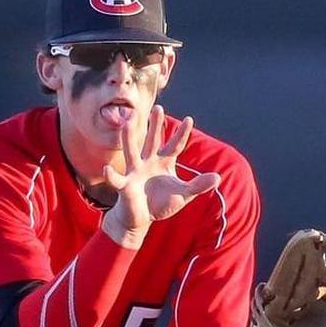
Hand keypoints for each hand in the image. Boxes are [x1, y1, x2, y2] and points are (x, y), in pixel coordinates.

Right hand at [101, 106, 220, 247]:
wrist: (140, 218)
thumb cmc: (160, 203)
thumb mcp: (183, 195)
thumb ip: (198, 185)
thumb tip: (218, 178)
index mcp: (164, 162)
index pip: (175, 145)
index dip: (182, 134)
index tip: (189, 119)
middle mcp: (149, 162)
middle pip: (153, 141)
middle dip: (155, 125)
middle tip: (158, 108)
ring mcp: (135, 172)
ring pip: (132, 152)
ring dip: (128, 138)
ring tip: (126, 123)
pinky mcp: (125, 185)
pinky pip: (117, 180)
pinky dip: (112, 176)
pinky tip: (107, 170)